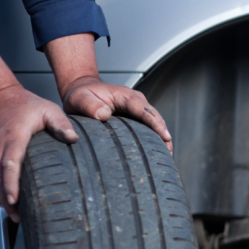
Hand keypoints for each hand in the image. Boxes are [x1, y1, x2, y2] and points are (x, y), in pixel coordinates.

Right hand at [0, 51, 78, 222]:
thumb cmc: (25, 105)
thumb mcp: (48, 109)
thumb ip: (61, 124)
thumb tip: (73, 138)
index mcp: (13, 137)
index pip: (9, 164)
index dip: (11, 184)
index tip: (14, 199)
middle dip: (6, 198)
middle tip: (17, 217)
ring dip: (1, 196)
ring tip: (14, 213)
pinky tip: (6, 199)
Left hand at [45, 33, 171, 151]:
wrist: (82, 90)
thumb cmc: (81, 95)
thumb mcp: (80, 98)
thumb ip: (90, 105)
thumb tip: (104, 115)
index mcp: (125, 96)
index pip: (144, 110)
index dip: (156, 124)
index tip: (165, 137)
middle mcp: (136, 101)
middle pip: (155, 118)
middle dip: (164, 134)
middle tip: (169, 153)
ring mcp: (138, 110)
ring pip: (155, 124)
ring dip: (161, 139)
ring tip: (166, 157)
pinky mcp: (136, 118)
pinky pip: (148, 128)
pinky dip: (154, 139)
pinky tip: (156, 153)